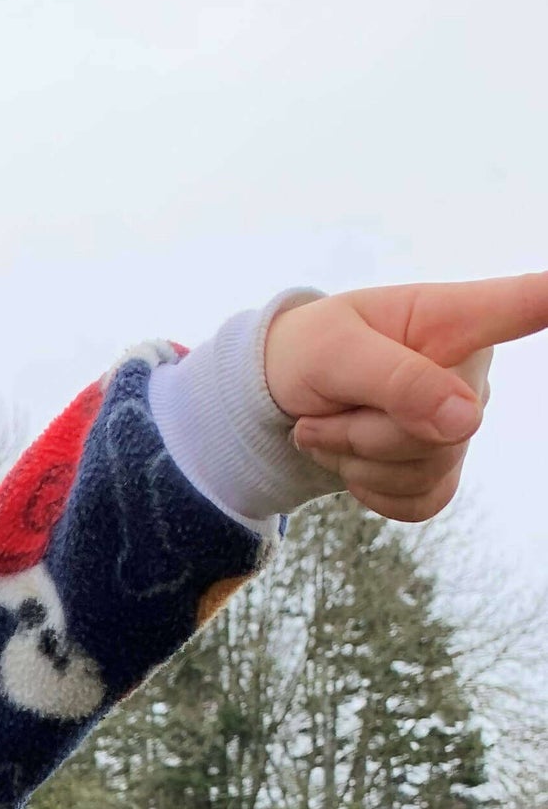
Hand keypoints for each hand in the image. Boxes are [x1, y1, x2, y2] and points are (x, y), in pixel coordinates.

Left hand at [264, 273, 547, 521]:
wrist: (285, 401)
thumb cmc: (313, 354)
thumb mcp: (334, 353)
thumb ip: (398, 381)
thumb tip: (468, 423)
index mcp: (456, 318)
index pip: (526, 305)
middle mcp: (474, 373)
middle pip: (441, 428)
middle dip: (363, 430)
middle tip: (321, 410)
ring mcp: (463, 426)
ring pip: (427, 469)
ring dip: (356, 459)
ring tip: (327, 426)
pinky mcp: (443, 472)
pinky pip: (420, 503)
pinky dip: (370, 492)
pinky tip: (352, 461)